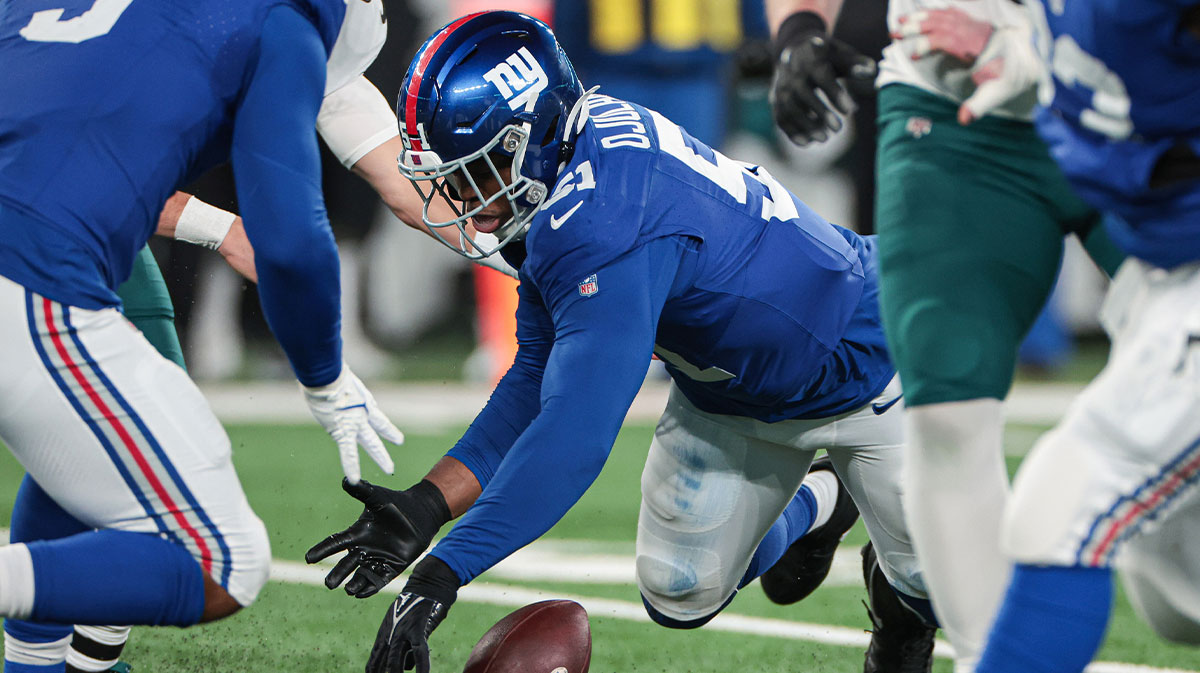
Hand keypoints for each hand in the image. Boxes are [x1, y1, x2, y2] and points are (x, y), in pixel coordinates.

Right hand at [302, 363, 402, 483]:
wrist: (325, 374)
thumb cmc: (324, 368)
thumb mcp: (332, 373)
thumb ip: (332, 373)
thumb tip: (321, 363)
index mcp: (360, 400)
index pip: (375, 413)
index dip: (384, 423)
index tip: (393, 432)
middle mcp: (361, 412)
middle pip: (378, 428)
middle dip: (387, 438)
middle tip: (399, 442)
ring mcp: (354, 423)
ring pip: (370, 443)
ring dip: (380, 456)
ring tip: (390, 470)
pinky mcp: (342, 430)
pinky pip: (348, 451)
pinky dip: (350, 465)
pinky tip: (354, 479)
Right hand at [306, 478, 449, 597]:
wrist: (419, 515)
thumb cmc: (395, 504)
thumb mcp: (377, 497)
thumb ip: (362, 491)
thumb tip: (345, 479)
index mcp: (357, 534)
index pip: (335, 542)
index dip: (322, 550)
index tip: (309, 557)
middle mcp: (363, 549)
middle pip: (346, 565)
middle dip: (337, 574)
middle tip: (329, 584)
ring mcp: (376, 559)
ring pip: (361, 576)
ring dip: (355, 583)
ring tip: (349, 590)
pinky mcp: (390, 568)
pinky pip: (378, 580)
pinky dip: (370, 587)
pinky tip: (362, 594)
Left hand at [367, 556, 458, 672]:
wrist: (426, 585)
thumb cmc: (417, 605)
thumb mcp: (404, 625)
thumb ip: (404, 645)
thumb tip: (407, 667)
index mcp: (384, 633)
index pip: (374, 659)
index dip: (373, 671)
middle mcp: (391, 634)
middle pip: (383, 662)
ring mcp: (403, 632)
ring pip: (397, 660)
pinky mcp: (418, 629)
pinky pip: (420, 652)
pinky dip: (422, 666)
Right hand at [770, 11, 876, 144]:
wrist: (793, 49)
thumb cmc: (824, 55)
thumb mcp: (840, 54)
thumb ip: (855, 63)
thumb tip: (871, 72)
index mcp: (810, 58)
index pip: (822, 76)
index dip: (835, 94)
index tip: (850, 111)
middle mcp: (792, 73)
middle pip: (803, 94)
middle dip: (820, 112)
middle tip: (838, 129)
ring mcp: (781, 87)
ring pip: (789, 108)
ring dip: (805, 125)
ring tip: (824, 139)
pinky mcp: (776, 100)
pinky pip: (780, 117)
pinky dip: (792, 131)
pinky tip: (807, 143)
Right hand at [892, 8, 1041, 125]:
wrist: (1036, 56)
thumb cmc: (1013, 76)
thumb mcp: (997, 93)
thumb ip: (979, 105)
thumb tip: (963, 119)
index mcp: (975, 47)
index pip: (946, 40)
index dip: (927, 45)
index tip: (912, 54)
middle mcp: (973, 32)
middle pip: (941, 23)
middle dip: (917, 27)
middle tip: (894, 33)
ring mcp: (975, 25)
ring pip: (945, 16)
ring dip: (922, 18)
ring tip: (901, 23)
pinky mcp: (977, 24)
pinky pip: (954, 13)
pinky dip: (938, 12)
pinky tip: (927, 14)